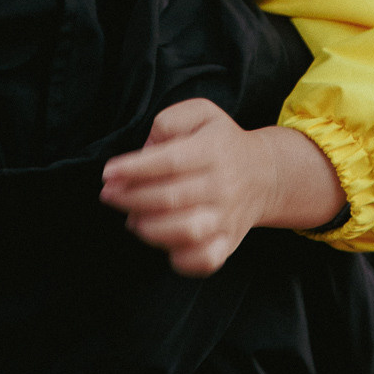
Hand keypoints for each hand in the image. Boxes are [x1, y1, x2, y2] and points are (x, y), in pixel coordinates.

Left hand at [100, 99, 279, 276]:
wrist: (265, 174)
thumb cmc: (222, 141)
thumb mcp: (201, 113)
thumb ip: (170, 121)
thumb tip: (147, 150)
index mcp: (214, 150)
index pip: (170, 161)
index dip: (135, 168)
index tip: (109, 172)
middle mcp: (222, 185)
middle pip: (171, 198)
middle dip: (131, 198)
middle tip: (109, 194)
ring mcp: (227, 217)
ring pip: (186, 232)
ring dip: (150, 228)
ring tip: (133, 219)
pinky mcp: (228, 242)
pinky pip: (205, 260)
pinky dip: (181, 258)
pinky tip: (163, 242)